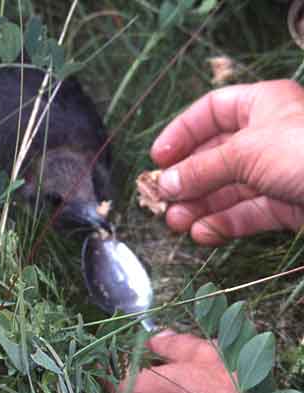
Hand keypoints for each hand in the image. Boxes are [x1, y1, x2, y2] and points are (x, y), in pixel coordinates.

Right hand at [151, 80, 303, 244]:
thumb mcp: (246, 151)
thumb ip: (202, 168)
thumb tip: (165, 184)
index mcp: (262, 106)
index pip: (211, 112)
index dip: (181, 133)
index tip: (158, 159)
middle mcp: (267, 138)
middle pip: (215, 156)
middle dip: (187, 180)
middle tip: (162, 201)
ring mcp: (277, 173)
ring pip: (228, 190)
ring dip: (200, 207)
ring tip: (176, 223)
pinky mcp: (285, 206)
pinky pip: (247, 213)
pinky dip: (223, 224)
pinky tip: (202, 234)